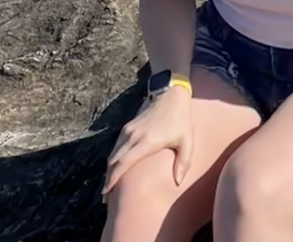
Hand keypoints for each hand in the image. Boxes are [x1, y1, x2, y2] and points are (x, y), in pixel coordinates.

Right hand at [103, 87, 192, 201]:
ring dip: (109, 169)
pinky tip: (114, 168)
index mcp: (146, 142)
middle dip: (108, 179)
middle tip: (105, 198)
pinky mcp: (128, 126)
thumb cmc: (180, 119)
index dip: (114, 178)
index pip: (124, 162)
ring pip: (113, 153)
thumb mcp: (187, 141)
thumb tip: (178, 182)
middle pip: (114, 160)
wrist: (170, 94)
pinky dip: (113, 159)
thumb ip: (183, 162)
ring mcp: (129, 130)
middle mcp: (133, 136)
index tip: (107, 191)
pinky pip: (116, 146)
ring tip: (108, 186)